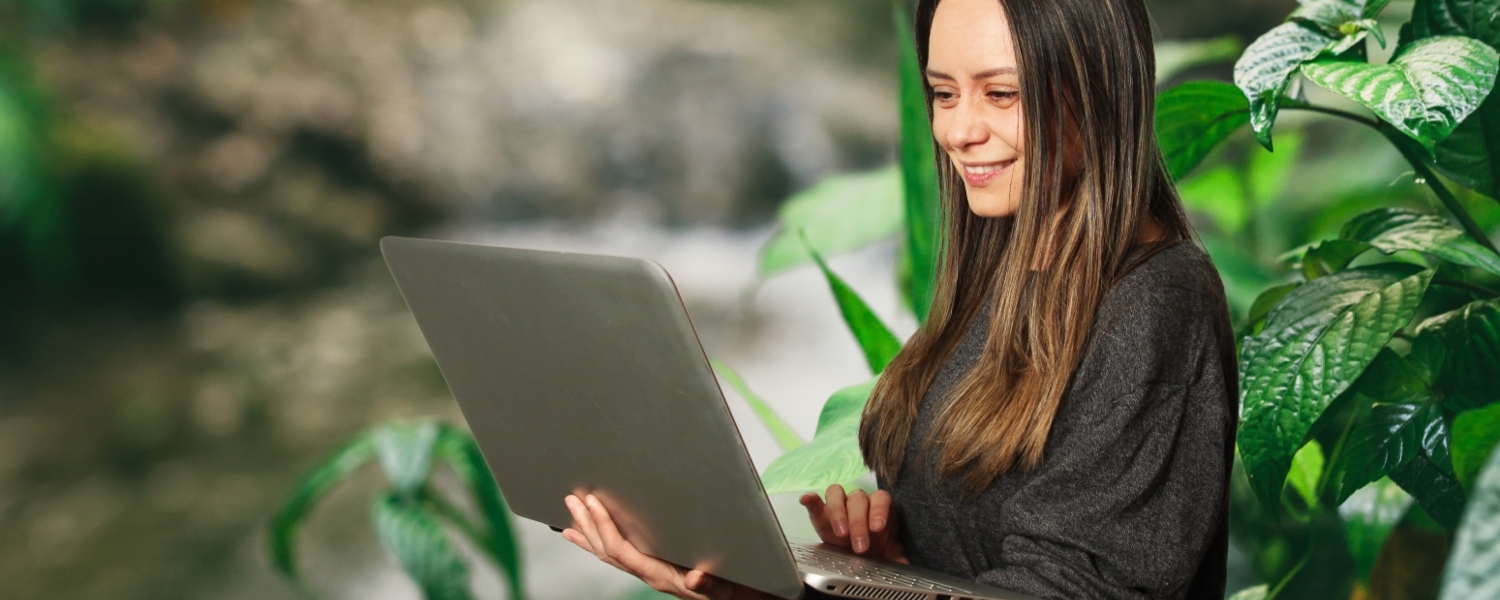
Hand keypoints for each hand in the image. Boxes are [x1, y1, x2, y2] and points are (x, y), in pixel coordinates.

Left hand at [561, 494, 772, 599]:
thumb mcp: (730, 588)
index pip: (623, 551)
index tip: (592, 504)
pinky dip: (602, 543)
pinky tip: (591, 535)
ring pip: (611, 553)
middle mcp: (652, 575)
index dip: (604, 527)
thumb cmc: (740, 591)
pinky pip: (622, 555)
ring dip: (590, 532)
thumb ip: (712, 584)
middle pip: (609, 551)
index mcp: (663, 576)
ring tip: (572, 514)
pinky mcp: (658, 568)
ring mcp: (652, 572)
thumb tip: (695, 576)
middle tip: (572, 500)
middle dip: (588, 525)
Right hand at [800, 484, 905, 562]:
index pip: (880, 498)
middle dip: (858, 523)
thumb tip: (905, 567)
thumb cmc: (875, 548)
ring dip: (837, 512)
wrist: (858, 553)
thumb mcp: (889, 553)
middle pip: (858, 499)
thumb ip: (897, 557)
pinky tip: (807, 500)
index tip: (877, 528)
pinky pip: (815, 500)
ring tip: (839, 532)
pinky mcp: (821, 511)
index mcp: (879, 505)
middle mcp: (860, 500)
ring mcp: (840, 503)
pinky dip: (811, 500)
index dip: (879, 510)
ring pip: (836, 494)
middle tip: (860, 546)